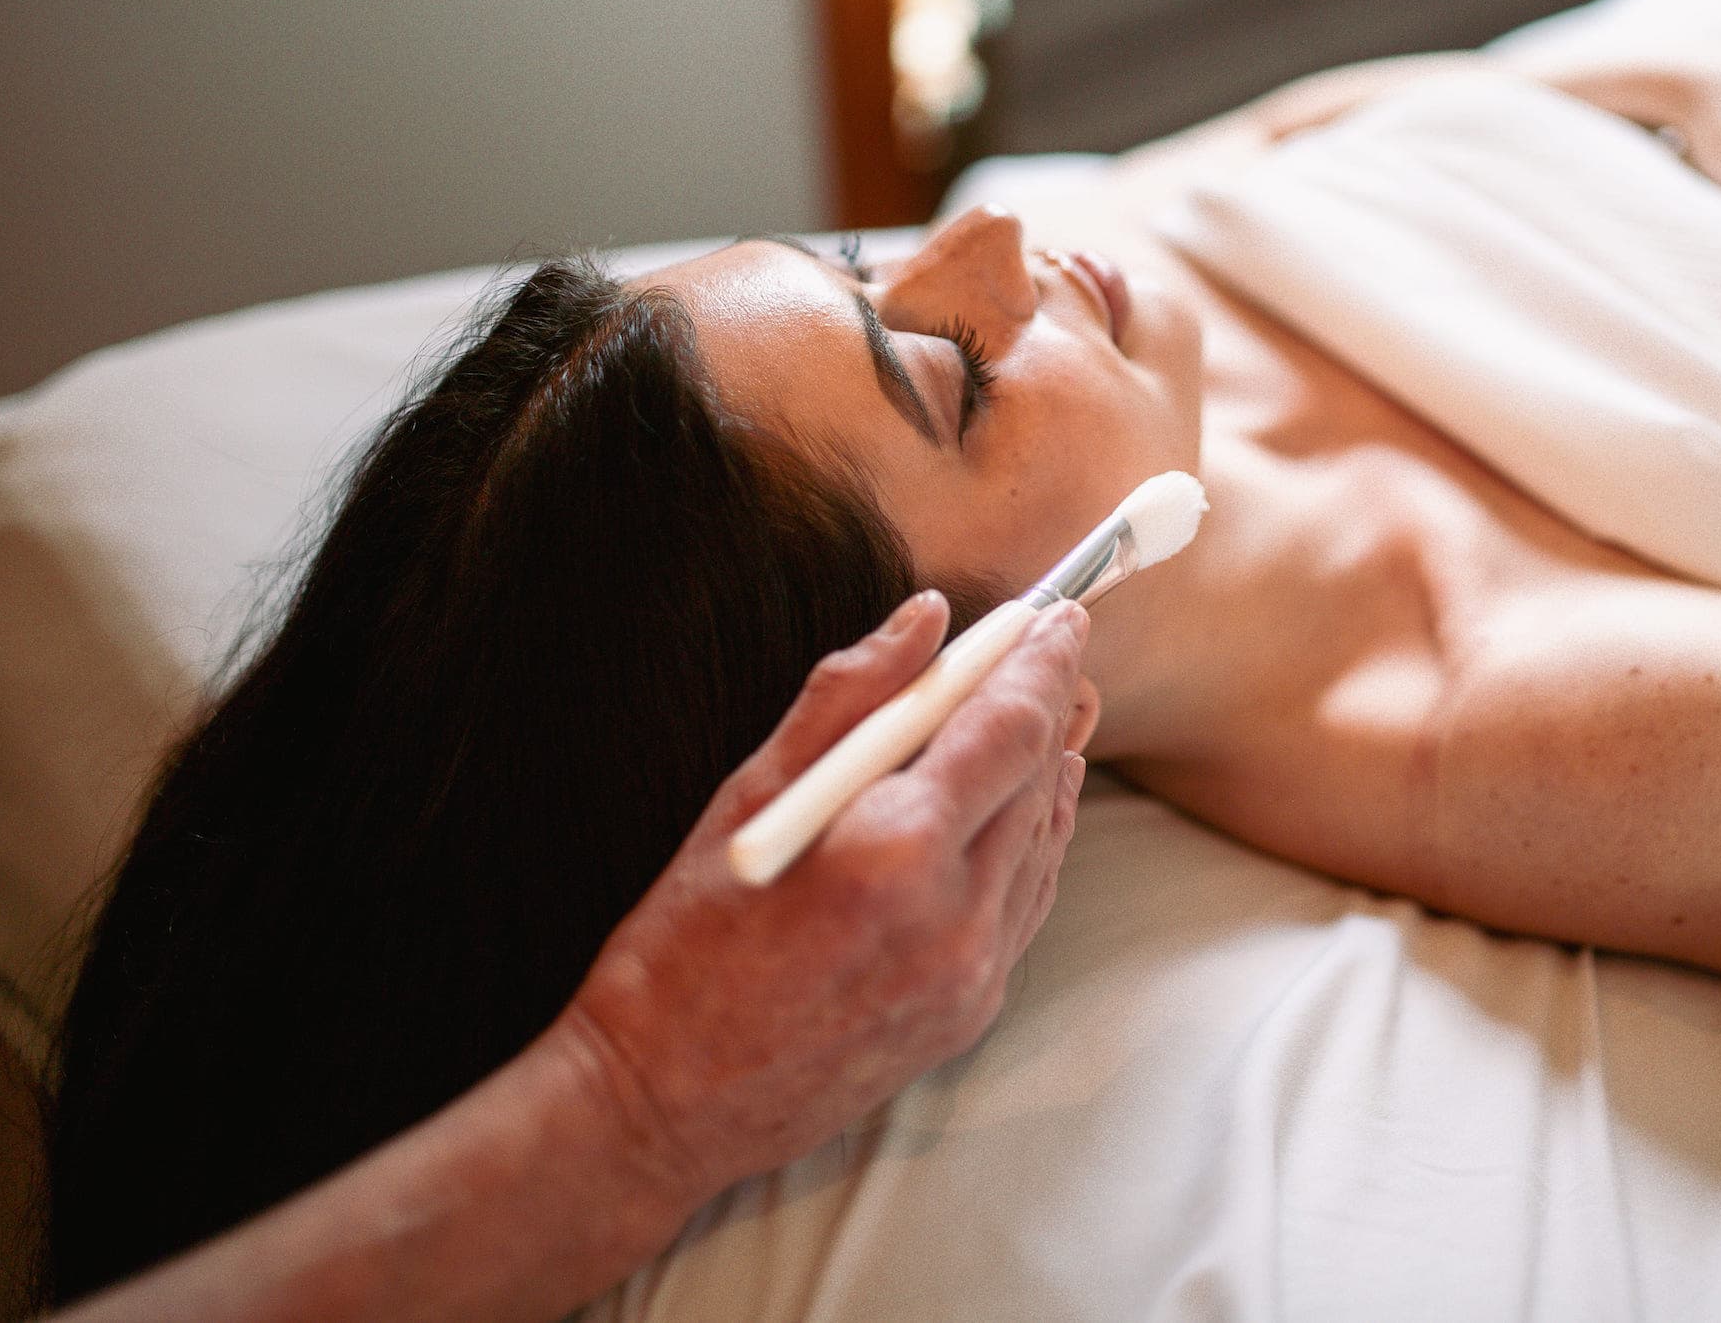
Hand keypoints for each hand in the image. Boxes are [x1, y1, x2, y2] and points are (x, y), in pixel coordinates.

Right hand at [552, 591, 1096, 1210]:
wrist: (662, 1104)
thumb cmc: (684, 943)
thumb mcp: (751, 797)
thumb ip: (849, 698)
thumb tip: (926, 618)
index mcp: (892, 849)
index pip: (1008, 727)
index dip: (1040, 661)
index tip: (1057, 615)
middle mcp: (952, 916)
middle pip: (1040, 780)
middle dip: (1052, 704)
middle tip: (1057, 648)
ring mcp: (970, 974)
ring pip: (1044, 844)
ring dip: (1052, 771)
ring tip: (1056, 713)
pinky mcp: (969, 1013)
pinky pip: (1025, 904)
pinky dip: (1035, 842)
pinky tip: (1026, 808)